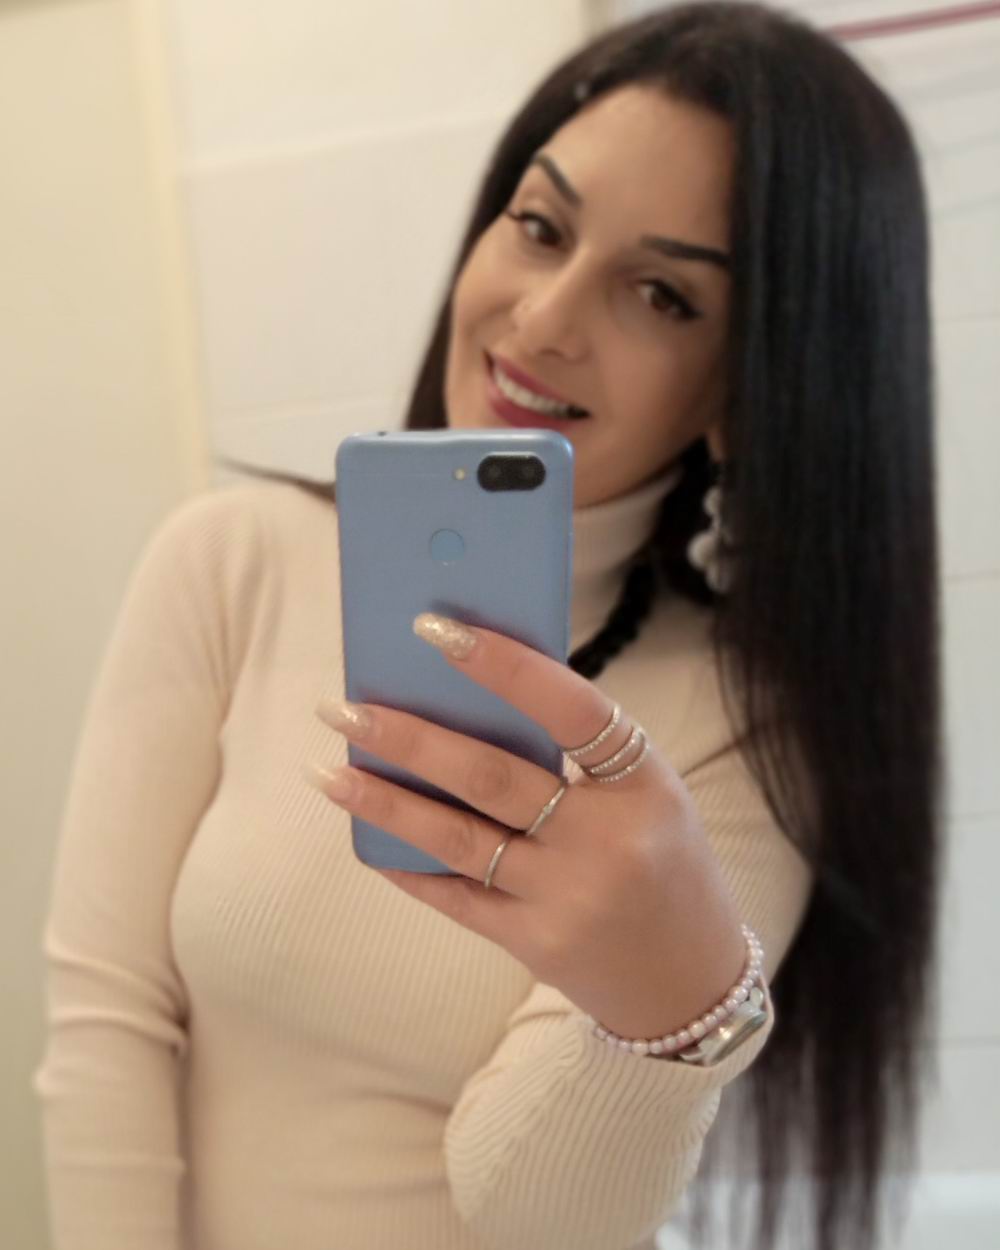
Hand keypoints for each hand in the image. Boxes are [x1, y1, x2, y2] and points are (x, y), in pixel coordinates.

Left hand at [305, 612, 747, 1041]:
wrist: (691, 983)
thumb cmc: (666, 864)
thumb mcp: (647, 796)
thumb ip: (580, 756)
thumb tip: (469, 701)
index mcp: (645, 786)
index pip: (572, 710)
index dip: (505, 666)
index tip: (437, 630)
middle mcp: (606, 842)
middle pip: (491, 777)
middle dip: (408, 739)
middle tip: (344, 707)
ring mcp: (567, 899)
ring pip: (458, 839)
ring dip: (385, 802)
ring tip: (329, 772)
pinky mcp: (535, 944)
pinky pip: (455, 896)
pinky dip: (407, 864)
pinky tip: (367, 838)